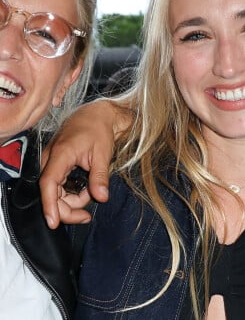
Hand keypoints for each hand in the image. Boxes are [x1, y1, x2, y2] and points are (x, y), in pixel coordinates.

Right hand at [40, 98, 128, 227]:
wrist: (96, 114)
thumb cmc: (98, 129)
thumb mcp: (103, 153)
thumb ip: (100, 177)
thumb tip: (102, 198)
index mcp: (61, 154)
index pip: (48, 183)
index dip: (50, 204)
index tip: (53, 222)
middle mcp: (50, 159)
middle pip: (50, 193)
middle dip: (67, 208)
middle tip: (86, 216)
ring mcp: (51, 162)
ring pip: (54, 192)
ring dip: (71, 200)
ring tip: (91, 193)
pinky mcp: (55, 165)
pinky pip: (57, 186)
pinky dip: (70, 193)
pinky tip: (85, 190)